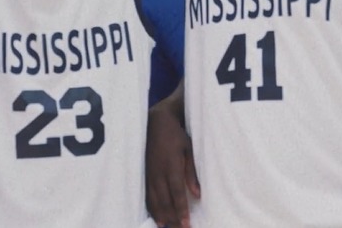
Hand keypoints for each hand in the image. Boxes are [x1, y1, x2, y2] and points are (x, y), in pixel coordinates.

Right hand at [146, 104, 199, 227]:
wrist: (156, 123)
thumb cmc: (176, 136)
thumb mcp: (189, 150)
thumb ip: (192, 173)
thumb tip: (198, 194)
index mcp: (171, 167)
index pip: (176, 194)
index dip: (181, 211)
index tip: (187, 224)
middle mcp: (158, 173)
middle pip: (165, 201)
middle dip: (173, 218)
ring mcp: (149, 174)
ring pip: (154, 200)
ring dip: (162, 216)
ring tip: (168, 227)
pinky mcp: (144, 173)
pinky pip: (147, 195)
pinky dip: (152, 207)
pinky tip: (156, 217)